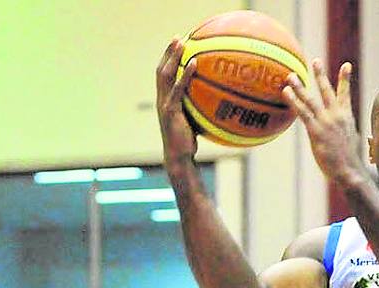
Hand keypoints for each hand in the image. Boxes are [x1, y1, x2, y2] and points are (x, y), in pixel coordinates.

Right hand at [156, 38, 197, 170]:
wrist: (180, 158)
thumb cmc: (189, 143)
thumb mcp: (195, 122)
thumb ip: (199, 109)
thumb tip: (217, 102)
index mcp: (165, 101)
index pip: (164, 76)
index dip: (168, 60)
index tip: (178, 46)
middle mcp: (161, 99)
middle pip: (162, 70)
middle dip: (168, 53)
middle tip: (178, 38)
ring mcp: (164, 104)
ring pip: (165, 75)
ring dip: (173, 57)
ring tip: (181, 43)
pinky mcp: (170, 111)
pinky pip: (178, 89)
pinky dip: (185, 75)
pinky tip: (194, 64)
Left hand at [282, 60, 365, 184]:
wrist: (349, 170)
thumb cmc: (348, 161)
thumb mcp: (349, 142)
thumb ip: (343, 132)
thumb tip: (340, 134)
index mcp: (347, 117)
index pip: (346, 94)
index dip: (345, 79)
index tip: (346, 65)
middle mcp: (337, 116)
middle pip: (327, 91)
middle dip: (321, 75)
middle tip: (315, 61)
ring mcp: (326, 122)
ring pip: (311, 99)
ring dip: (300, 86)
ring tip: (291, 75)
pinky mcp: (316, 131)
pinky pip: (302, 112)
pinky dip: (294, 101)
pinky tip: (286, 93)